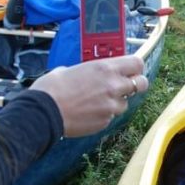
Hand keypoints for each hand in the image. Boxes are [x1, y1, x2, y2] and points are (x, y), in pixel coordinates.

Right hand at [31, 56, 148, 136]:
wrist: (43, 112)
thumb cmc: (52, 88)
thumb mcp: (70, 69)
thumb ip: (88, 71)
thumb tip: (89, 74)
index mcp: (105, 68)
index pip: (137, 63)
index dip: (135, 67)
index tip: (132, 70)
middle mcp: (113, 86)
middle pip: (141, 84)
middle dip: (135, 85)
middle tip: (126, 87)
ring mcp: (111, 106)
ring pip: (125, 103)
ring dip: (116, 102)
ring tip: (97, 102)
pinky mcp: (105, 121)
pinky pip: (111, 116)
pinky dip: (104, 114)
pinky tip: (88, 112)